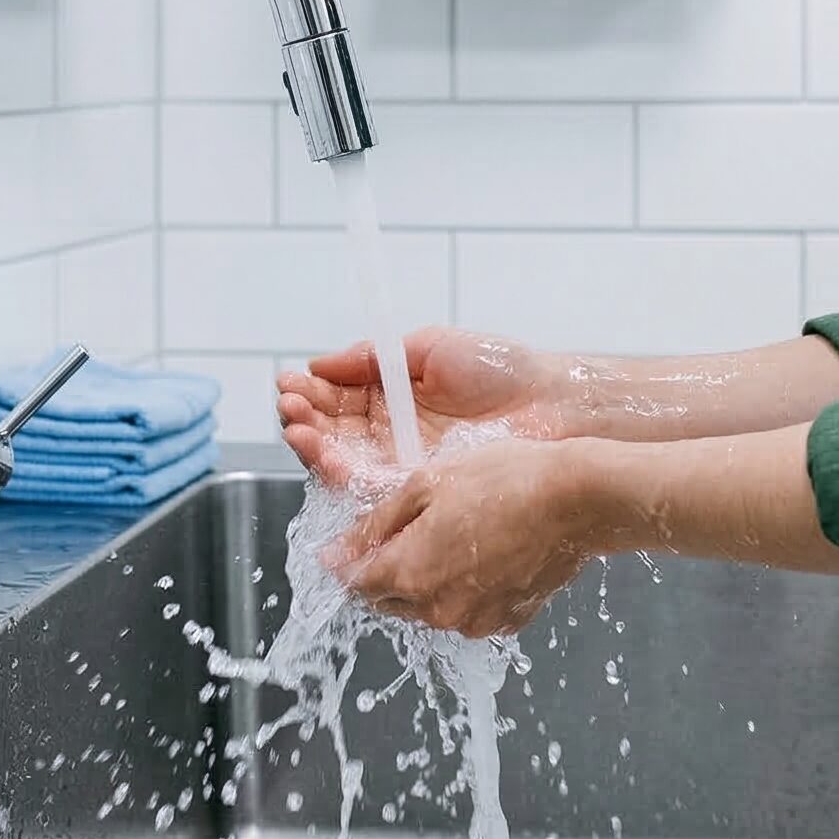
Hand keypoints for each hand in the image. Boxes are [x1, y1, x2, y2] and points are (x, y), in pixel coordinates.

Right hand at [277, 327, 571, 489]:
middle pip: (333, 432)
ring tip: (296, 427)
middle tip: (288, 405)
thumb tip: (318, 363)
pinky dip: (340, 473)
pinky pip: (370, 488)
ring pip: (343, 462)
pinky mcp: (417, 490)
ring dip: (312, 446)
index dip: (311, 392)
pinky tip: (325, 454)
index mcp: (393, 398)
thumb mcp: (429, 348)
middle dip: (304, 419)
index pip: (338, 399)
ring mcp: (403, 464)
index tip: (288, 382)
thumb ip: (372, 358)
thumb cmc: (500, 369)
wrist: (550, 404)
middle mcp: (392, 434)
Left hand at [323, 436, 597, 637]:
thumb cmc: (506, 479)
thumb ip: (375, 524)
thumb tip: (335, 554)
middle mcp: (438, 610)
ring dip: (428, 579)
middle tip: (412, 528)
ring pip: (429, 608)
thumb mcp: (426, 484)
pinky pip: (469, 611)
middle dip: (388, 570)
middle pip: (389, 600)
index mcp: (409, 573)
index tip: (355, 542)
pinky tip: (486, 550)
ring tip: (457, 533)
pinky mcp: (508, 622)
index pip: (355, 583)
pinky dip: (466, 588)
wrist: (578, 498)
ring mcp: (475, 621)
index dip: (350, 560)